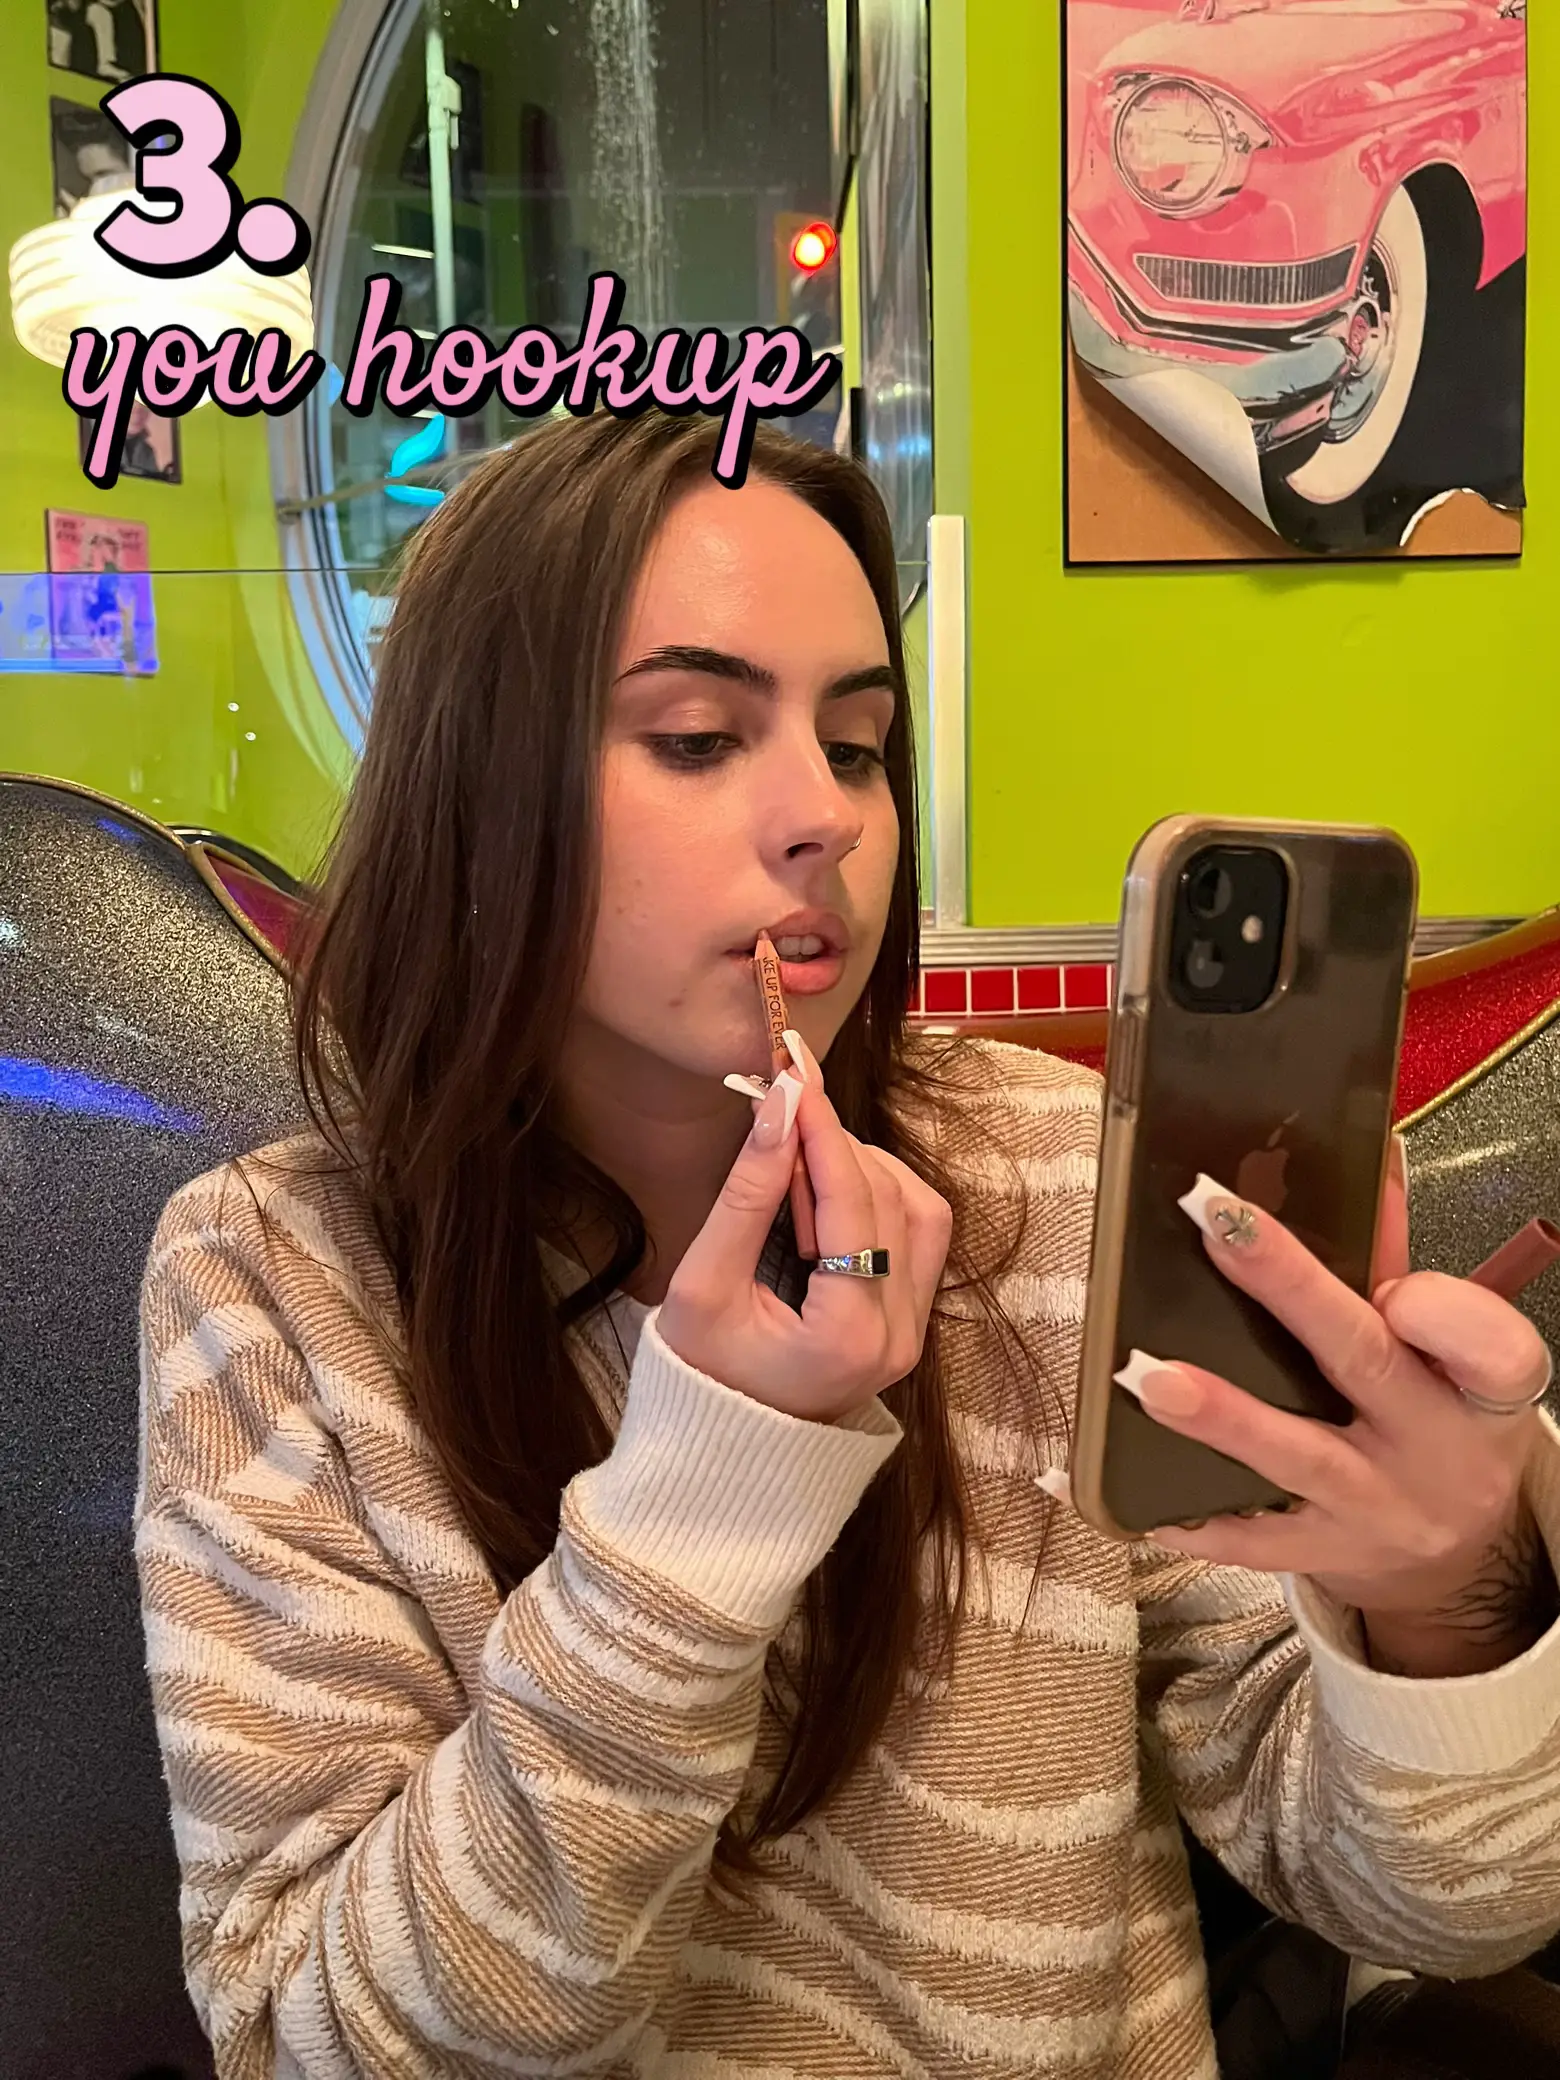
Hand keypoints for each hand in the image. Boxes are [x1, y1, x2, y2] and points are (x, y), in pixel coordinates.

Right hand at [658, 1051, 951, 1424]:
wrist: (723, 1452)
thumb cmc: (700, 1376)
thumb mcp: (704, 1285)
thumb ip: (746, 1196)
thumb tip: (777, 1108)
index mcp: (848, 1336)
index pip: (853, 1201)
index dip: (823, 1128)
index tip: (794, 1072)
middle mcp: (899, 1337)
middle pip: (892, 1198)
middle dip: (835, 1147)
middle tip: (777, 1125)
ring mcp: (914, 1334)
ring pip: (921, 1209)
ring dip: (863, 1169)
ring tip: (796, 1174)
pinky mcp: (912, 1324)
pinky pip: (919, 1235)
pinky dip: (879, 1196)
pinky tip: (827, 1197)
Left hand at [1123, 1151, 1556, 1675]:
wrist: (1451, 1555)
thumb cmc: (1439, 1420)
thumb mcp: (1448, 1352)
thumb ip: (1394, 1258)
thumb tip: (1372, 1152)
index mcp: (1483, 1391)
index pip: (1490, 1345)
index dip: (1444, 1311)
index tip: (1394, 1283)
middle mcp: (1436, 1450)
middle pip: (1366, 1362)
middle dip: (1289, 1290)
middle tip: (1219, 1227)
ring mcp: (1380, 1510)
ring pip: (1300, 1458)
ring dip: (1221, 1415)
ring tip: (1147, 1376)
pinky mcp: (1324, 1555)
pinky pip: (1250, 1540)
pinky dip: (1187, 1517)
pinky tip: (1126, 1495)